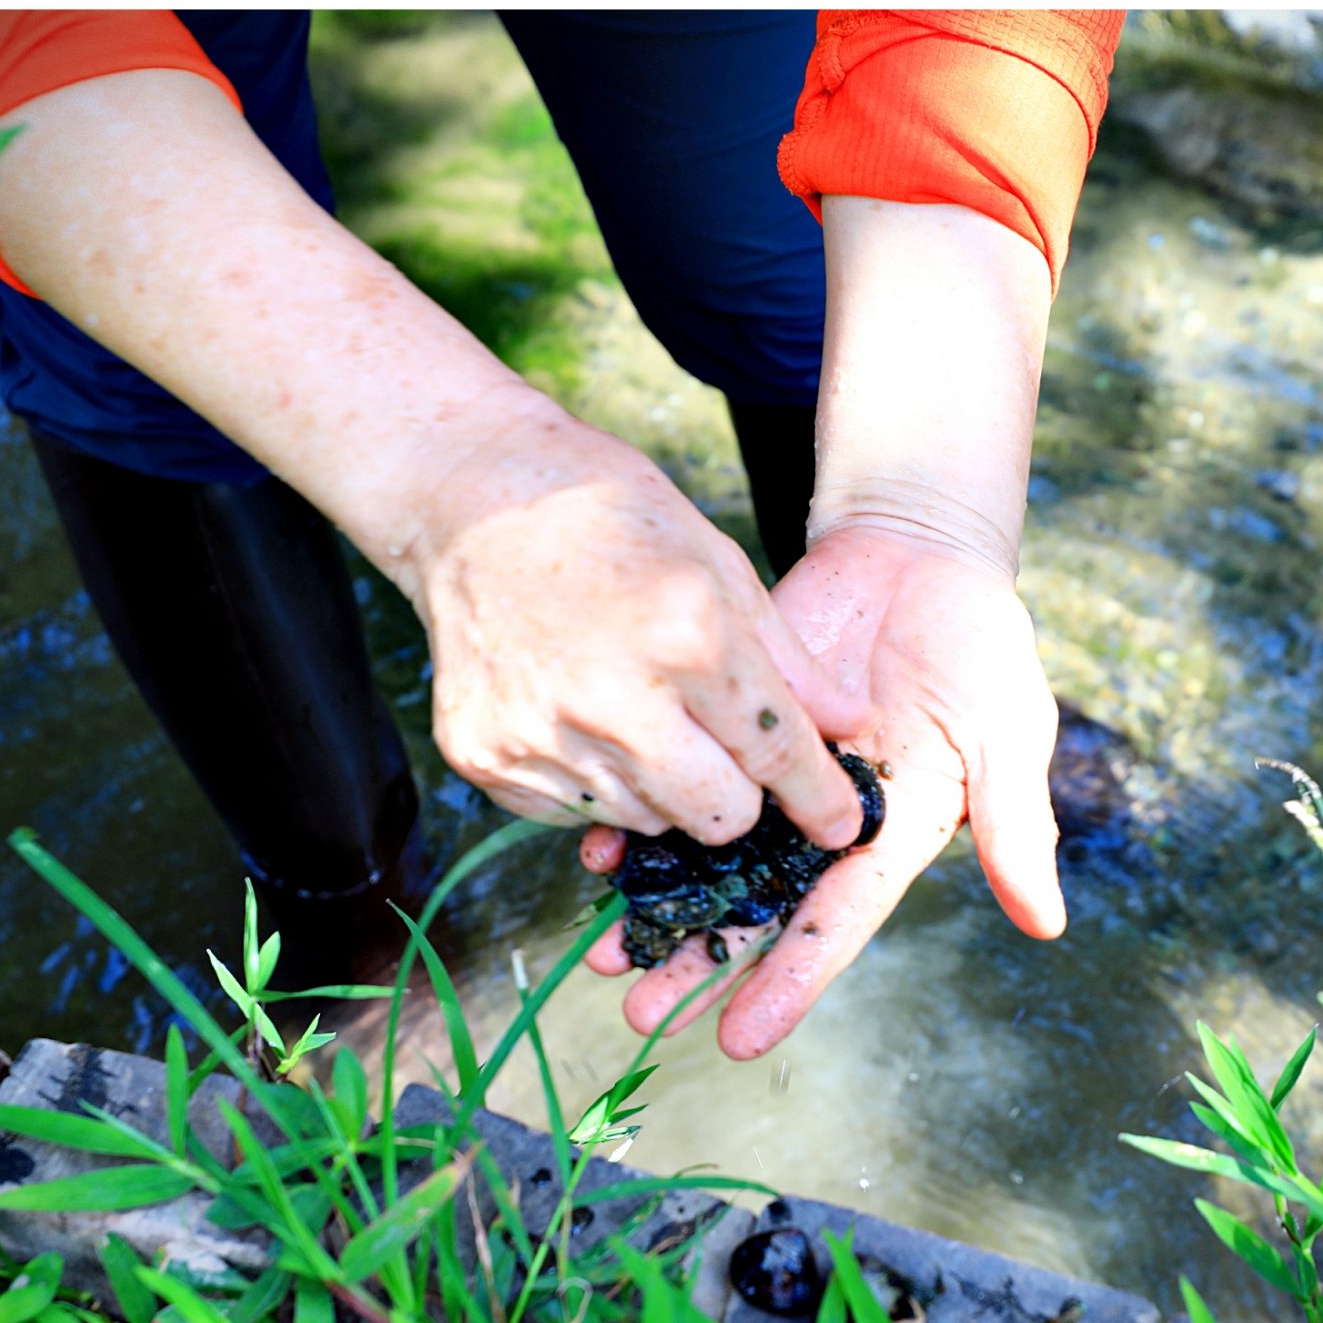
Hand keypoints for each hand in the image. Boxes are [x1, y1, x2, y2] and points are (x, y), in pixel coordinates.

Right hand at [404, 392, 872, 847]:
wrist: (470, 498)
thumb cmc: (609, 519)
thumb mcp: (718, 563)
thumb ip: (790, 661)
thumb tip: (853, 729)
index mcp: (687, 638)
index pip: (777, 755)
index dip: (818, 797)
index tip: (839, 824)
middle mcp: (613, 701)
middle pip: (718, 817)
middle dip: (737, 794)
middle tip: (719, 748)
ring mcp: (541, 735)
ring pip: (645, 822)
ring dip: (661, 787)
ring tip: (635, 712)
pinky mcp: (486, 756)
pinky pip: (575, 814)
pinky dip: (594, 783)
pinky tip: (579, 716)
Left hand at [581, 524, 1065, 1055]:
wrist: (915, 551)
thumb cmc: (980, 644)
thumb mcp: (1011, 730)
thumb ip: (1018, 823)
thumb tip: (1045, 924)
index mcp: (886, 841)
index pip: (833, 925)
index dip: (786, 983)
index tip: (736, 1039)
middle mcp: (818, 829)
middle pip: (752, 912)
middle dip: (698, 967)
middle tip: (642, 1018)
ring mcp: (767, 782)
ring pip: (703, 861)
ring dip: (653, 912)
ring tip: (601, 960)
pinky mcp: (728, 729)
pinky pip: (676, 783)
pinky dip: (635, 823)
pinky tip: (592, 859)